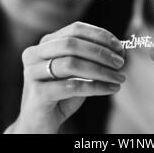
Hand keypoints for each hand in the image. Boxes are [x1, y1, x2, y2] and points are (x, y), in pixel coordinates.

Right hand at [9, 22, 125, 133]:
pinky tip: (111, 89)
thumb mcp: (77, 71)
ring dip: (101, 70)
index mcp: (46, 43)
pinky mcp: (37, 93)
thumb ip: (91, 57)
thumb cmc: (61, 94)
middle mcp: (34, 54)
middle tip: (120, 63)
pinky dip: (96, 87)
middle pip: (72, 44)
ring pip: (72, 64)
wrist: (40, 123)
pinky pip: (72, 86)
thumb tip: (120, 50)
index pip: (75, 29)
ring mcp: (32, 73)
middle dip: (100, 52)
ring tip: (119, 78)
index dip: (100, 35)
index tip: (119, 47)